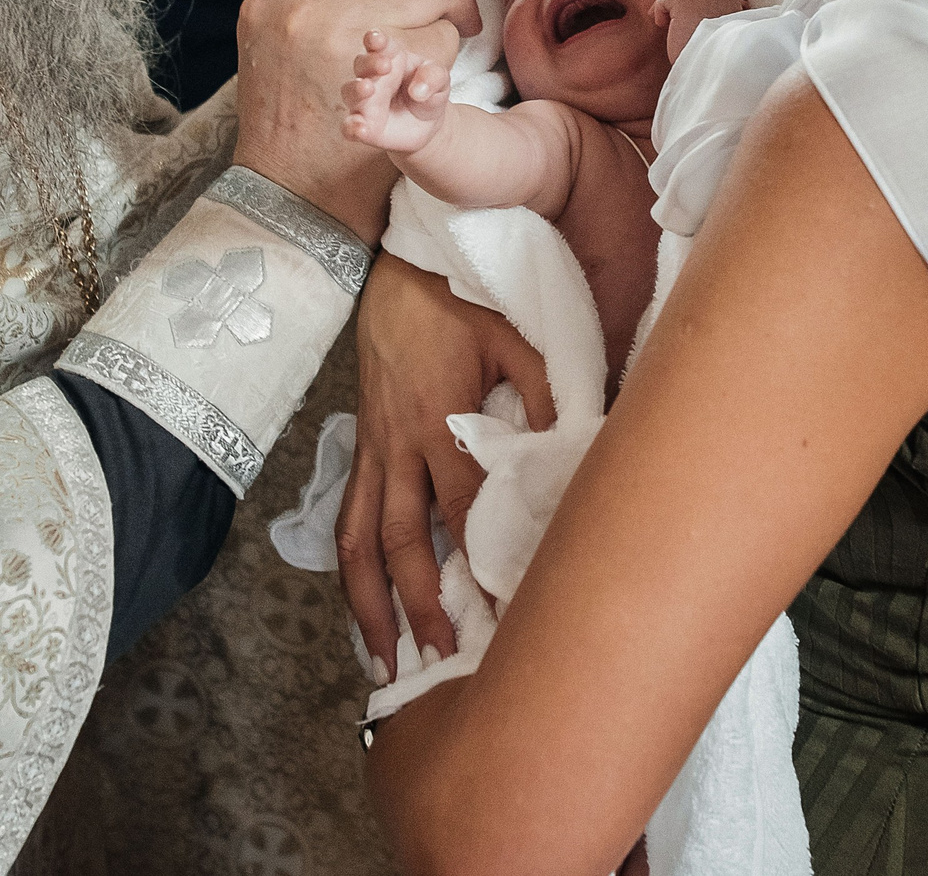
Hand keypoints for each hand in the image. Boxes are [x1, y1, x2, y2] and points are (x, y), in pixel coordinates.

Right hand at [235, 0, 495, 243]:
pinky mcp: (382, 78)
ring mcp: (341, 38)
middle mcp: (303, 4)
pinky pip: (440, 38)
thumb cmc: (291, 124)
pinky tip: (442, 69)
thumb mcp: (278, 42)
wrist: (285, 199)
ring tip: (468, 20)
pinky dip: (453, 47)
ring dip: (460, 2)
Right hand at [338, 255, 555, 674]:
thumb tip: (577, 448)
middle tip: (439, 660)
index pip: (465, 510)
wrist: (398, 266)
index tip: (502, 615)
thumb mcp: (516, 336)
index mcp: (440, 421)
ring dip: (369, 604)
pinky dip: (353, 567)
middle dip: (419, 606)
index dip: (481, 565)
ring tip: (383, 660)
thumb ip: (546, 392)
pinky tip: (364, 603)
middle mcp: (400, 446)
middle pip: (406, 542)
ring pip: (361, 541)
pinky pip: (350, 517)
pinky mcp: (362, 446)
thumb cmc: (461, 301)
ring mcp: (374, 449)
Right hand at [341, 30, 452, 154]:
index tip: (377, 39)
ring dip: (356, 89)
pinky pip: (349, 126)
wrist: (428, 124)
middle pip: (361, 64)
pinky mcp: (363, 126)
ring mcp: (364, 102)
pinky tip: (360, 129)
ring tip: (368, 89)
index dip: (375, 39)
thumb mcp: (440, 81)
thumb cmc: (429, 92)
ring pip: (350, 92)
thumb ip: (433, 78)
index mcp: (389, 56)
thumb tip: (418, 90)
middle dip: (370, 62)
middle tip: (385, 65)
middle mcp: (371, 76)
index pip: (378, 44)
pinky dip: (351, 127)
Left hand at [652, 0, 744, 60]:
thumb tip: (693, 16)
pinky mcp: (685, 2)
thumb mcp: (719, 39)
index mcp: (734, 8)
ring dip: (669, 6)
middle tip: (667, 16)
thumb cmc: (713, 61)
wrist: (710, 67)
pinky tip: (661, 25)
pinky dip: (659, 10)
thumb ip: (714, 22)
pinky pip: (665, 0)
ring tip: (663, 23)